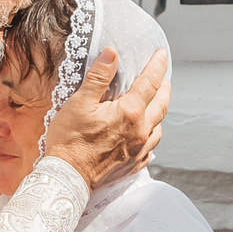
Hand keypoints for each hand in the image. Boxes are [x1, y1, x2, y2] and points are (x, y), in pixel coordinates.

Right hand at [41, 46, 170, 189]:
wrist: (68, 177)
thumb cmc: (70, 140)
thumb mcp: (80, 102)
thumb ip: (98, 77)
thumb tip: (112, 53)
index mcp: (130, 113)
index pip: (150, 82)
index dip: (157, 66)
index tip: (161, 55)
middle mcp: (141, 131)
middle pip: (161, 104)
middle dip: (164, 88)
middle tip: (164, 78)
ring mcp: (139, 149)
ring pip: (159, 127)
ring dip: (159, 112)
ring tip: (155, 104)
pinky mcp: (134, 164)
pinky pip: (150, 147)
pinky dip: (151, 135)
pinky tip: (145, 133)